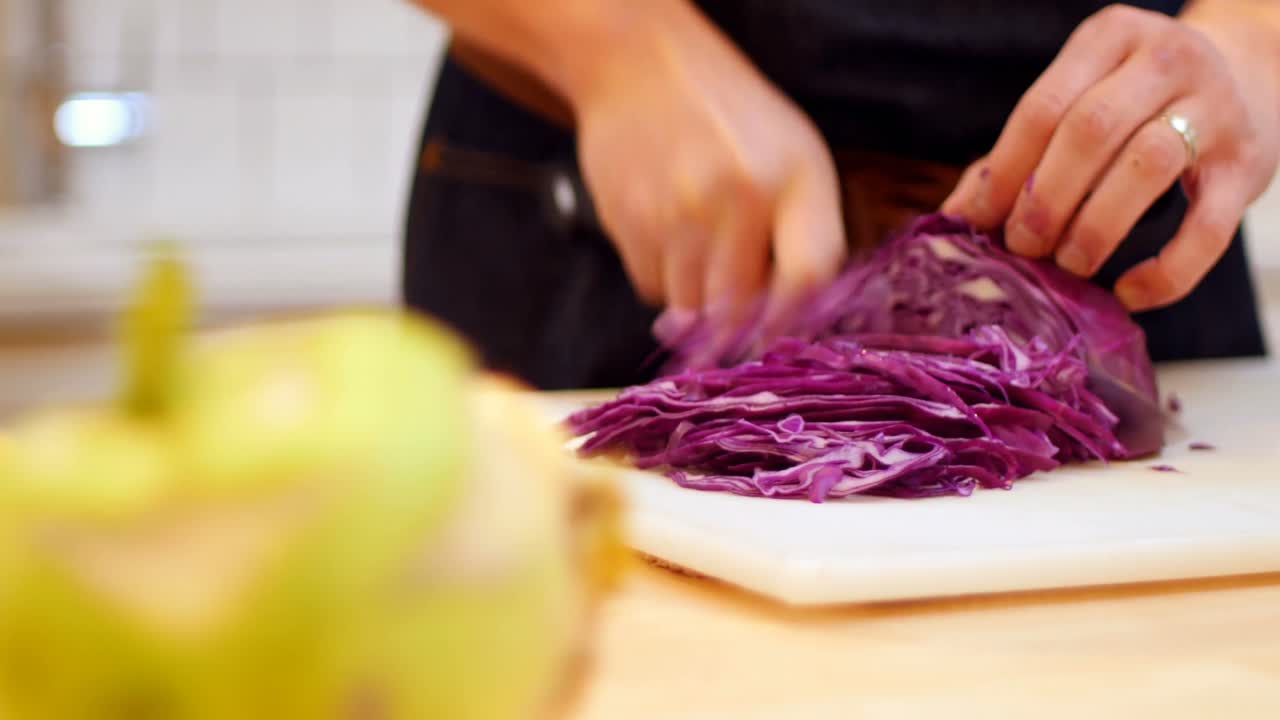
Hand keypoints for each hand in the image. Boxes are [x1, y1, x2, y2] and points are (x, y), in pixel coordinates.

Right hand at [568, 5, 845, 316]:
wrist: (644, 70)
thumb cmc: (732, 122)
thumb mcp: (795, 157)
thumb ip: (805, 233)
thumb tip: (789, 322)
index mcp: (793, 178)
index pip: (807, 275)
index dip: (794, 320)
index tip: (778, 335)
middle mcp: (737, 196)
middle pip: (739, 307)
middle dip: (738, 325)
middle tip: (734, 319)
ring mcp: (678, 211)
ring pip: (691, 308)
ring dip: (698, 302)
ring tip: (701, 255)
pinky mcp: (631, 222)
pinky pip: (652, 288)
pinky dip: (663, 281)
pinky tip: (669, 238)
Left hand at [943, 3, 1279, 310]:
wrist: (1251, 77)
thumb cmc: (1136, 103)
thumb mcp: (1080, 102)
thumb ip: (1017, 156)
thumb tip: (952, 220)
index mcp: (1109, 39)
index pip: (1043, 108)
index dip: (1003, 173)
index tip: (976, 223)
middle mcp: (1166, 61)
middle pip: (1090, 132)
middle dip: (1044, 200)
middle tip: (1023, 248)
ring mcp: (1216, 109)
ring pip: (1147, 166)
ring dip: (1095, 227)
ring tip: (1069, 264)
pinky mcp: (1248, 165)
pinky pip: (1208, 228)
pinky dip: (1165, 271)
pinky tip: (1128, 292)